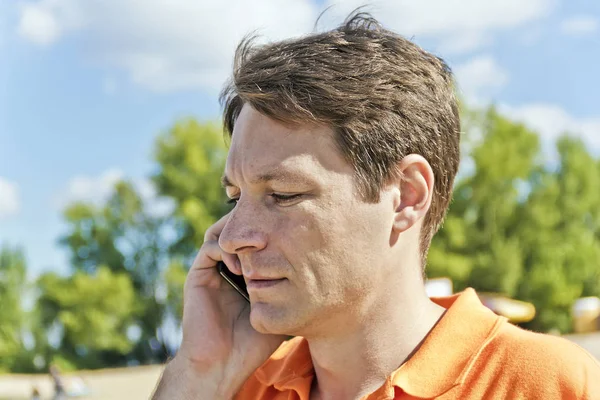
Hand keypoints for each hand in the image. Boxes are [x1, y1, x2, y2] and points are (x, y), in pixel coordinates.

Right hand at [156, 213, 286, 398]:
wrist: (224, 363)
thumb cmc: (254, 343)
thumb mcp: (281, 310)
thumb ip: (292, 289)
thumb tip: (318, 269)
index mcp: (246, 273)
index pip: (257, 239)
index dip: (271, 231)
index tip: (289, 234)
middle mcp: (229, 267)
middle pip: (240, 230)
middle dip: (256, 225)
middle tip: (274, 232)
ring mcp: (213, 269)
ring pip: (224, 232)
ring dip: (240, 234)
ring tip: (259, 245)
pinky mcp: (199, 274)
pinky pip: (210, 246)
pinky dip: (225, 248)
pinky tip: (240, 266)